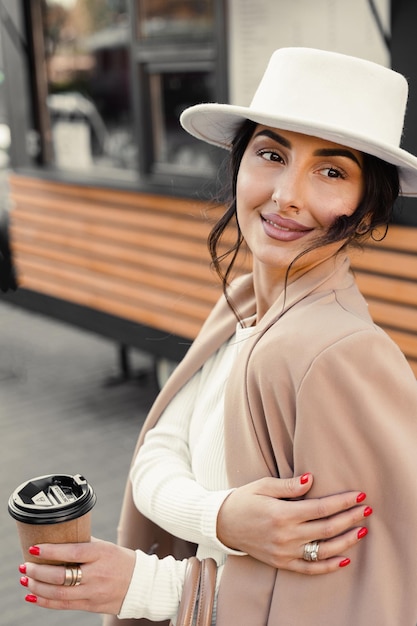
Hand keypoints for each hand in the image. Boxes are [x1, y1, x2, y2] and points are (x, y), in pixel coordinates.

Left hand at [19, 538, 135, 613]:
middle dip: (38, 572)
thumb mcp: (106, 547)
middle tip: (26, 566)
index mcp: (101, 554)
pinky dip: (45, 601)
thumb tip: (59, 540)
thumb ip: (84, 545)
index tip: (34, 548)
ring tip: (26, 580)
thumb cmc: (122, 561)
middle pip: (61, 576)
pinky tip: (33, 596)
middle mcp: (97, 574)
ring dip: (38, 588)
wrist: (141, 584)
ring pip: (59, 594)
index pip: (72, 552)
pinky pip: (64, 605)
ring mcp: (93, 592)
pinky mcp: (91, 606)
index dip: (51, 551)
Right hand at [217, 474, 371, 573]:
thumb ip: (288, 485)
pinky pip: (310, 569)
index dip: (342, 502)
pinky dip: (328, 566)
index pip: (321, 508)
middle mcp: (285, 536)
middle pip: (327, 528)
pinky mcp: (281, 562)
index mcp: (282, 514)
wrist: (222, 524)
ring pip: (323, 550)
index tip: (359, 495)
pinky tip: (344, 559)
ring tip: (361, 531)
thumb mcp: (263, 485)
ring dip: (346, 541)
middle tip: (366, 510)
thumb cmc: (243, 500)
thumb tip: (311, 479)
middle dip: (350, 518)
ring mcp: (284, 552)